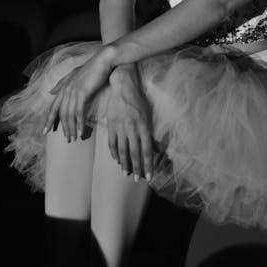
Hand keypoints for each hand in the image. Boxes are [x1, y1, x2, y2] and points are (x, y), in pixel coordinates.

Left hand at [43, 47, 114, 141]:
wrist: (103, 60)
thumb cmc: (91, 67)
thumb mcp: (74, 74)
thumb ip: (61, 83)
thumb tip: (50, 92)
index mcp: (63, 87)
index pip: (53, 107)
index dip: (49, 120)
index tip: (45, 132)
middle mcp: (66, 90)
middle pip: (61, 114)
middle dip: (63, 128)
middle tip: (67, 140)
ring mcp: (73, 91)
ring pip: (69, 115)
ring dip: (71, 128)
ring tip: (74, 138)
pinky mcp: (82, 93)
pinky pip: (79, 112)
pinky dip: (79, 123)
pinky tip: (81, 131)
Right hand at [106, 63, 154, 181]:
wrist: (123, 87)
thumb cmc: (138, 100)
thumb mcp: (148, 115)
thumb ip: (149, 133)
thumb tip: (154, 149)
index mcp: (144, 126)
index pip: (147, 150)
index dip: (148, 164)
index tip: (149, 176)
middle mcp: (132, 129)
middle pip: (135, 153)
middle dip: (137, 168)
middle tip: (138, 179)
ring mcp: (121, 128)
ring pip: (123, 150)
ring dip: (125, 164)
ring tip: (127, 173)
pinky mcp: (111, 125)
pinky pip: (112, 143)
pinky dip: (114, 153)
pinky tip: (117, 160)